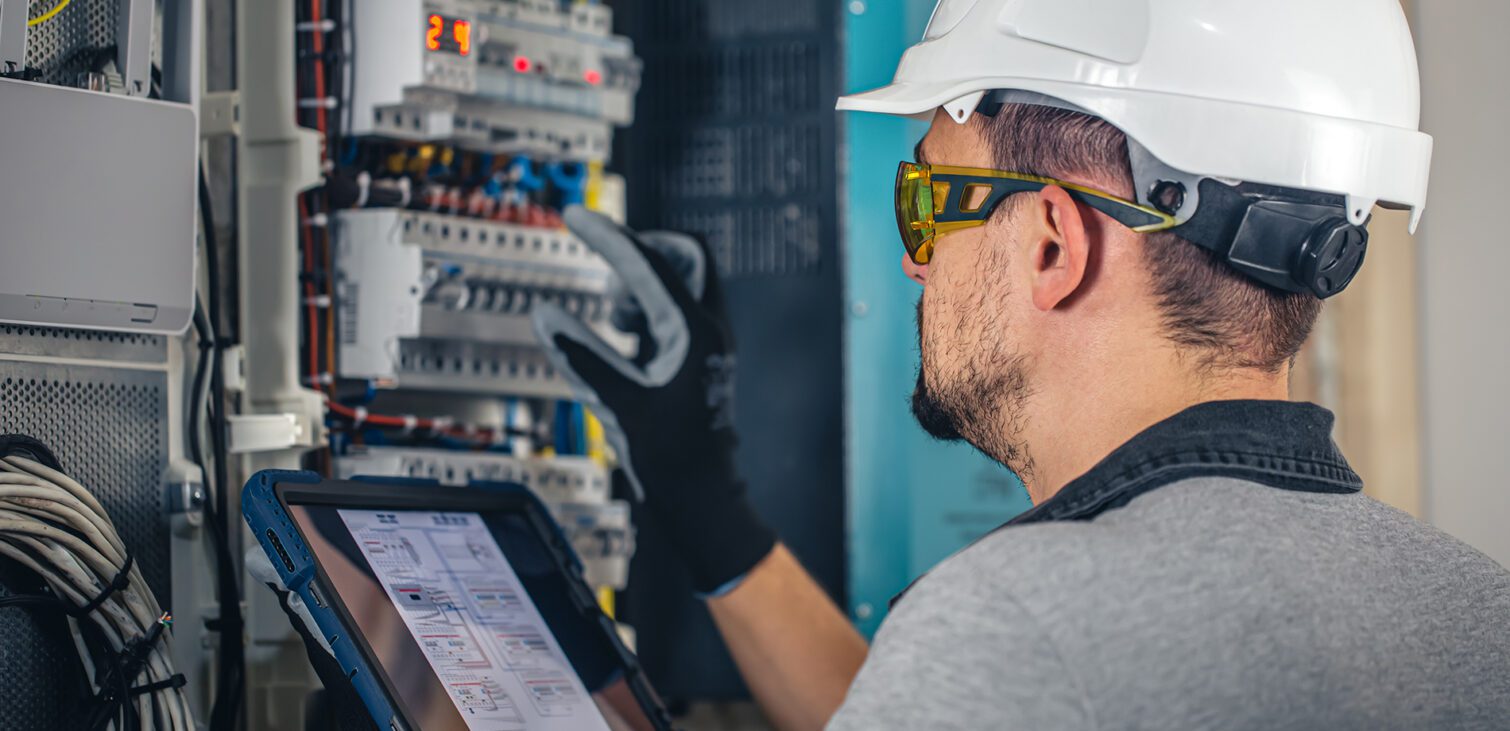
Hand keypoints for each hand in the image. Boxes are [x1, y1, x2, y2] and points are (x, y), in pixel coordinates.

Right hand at [531, 207, 775, 593]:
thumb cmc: (673, 460)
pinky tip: (623, 338)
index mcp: (695, 332)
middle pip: (687, 255)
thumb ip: (581, 357)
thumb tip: (545, 316)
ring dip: (644, 281)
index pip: (648, 264)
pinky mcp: (698, 360)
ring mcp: (708, 344)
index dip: (607, 237)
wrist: (706, 500)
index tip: (574, 216)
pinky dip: (647, 309)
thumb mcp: (618, 406)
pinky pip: (675, 311)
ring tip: (615, 316)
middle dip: (644, 249)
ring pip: (683, 282)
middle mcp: (710, 330)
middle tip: (609, 263)